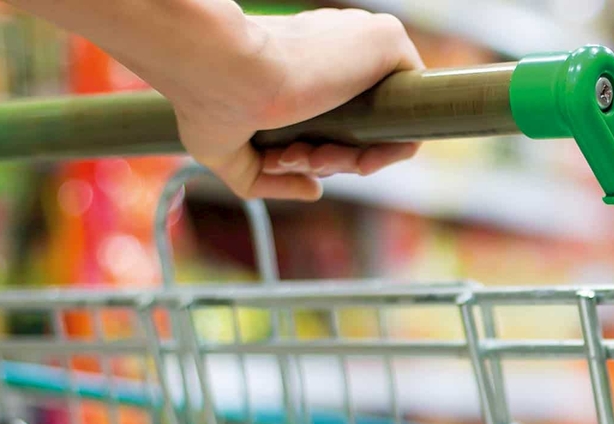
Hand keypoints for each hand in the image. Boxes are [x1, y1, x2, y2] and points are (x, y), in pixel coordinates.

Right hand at [144, 9, 424, 200]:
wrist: (216, 66)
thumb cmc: (204, 98)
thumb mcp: (225, 150)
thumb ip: (268, 175)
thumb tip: (315, 190)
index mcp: (305, 58)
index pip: (333, 117)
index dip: (311, 152)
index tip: (278, 161)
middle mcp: (338, 48)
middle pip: (357, 127)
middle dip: (323, 158)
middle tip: (284, 159)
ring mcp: (364, 44)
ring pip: (380, 129)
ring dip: (343, 162)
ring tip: (298, 156)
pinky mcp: (389, 42)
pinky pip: (408, 122)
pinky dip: (381, 154)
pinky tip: (342, 158)